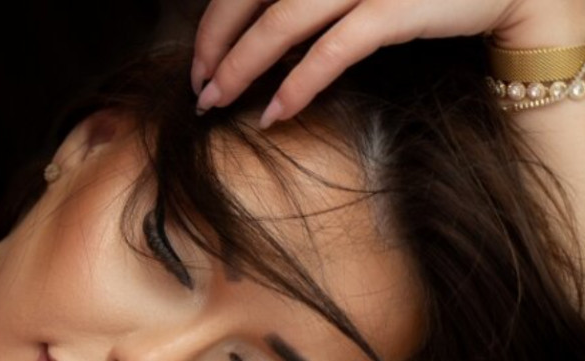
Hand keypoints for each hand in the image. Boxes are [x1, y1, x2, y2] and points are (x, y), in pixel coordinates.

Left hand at [189, 0, 529, 128]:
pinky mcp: (395, 8)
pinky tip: (274, 114)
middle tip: (200, 89)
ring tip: (218, 103)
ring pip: (281, 24)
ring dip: (241, 68)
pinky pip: (331, 52)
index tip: (200, 61)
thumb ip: (308, 4)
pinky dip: (296, 85)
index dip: (215, 23)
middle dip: (216, 46)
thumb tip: (254, 41)